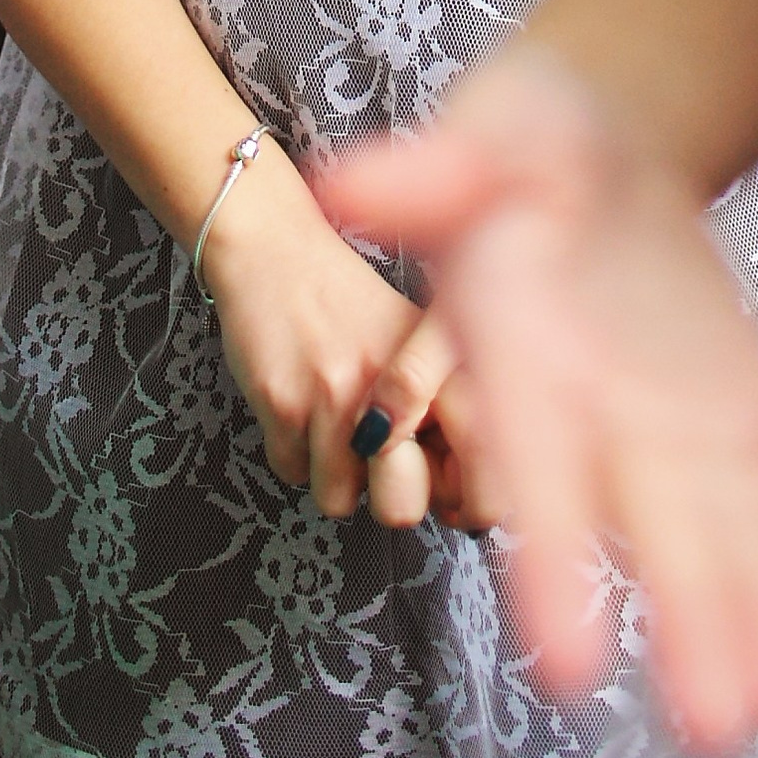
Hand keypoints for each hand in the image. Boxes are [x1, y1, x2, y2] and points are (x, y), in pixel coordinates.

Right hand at [195, 137, 472, 533]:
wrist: (274, 248)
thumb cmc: (347, 301)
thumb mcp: (415, 342)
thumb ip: (445, 410)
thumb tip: (461, 500)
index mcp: (442, 367)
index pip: (483, 464)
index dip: (468, 501)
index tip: (450, 498)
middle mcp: (397, 384)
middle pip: (402, 509)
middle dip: (386, 494)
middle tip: (377, 452)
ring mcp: (339, 395)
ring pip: (340, 500)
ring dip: (333, 472)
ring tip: (333, 416)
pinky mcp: (285, 402)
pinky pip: (292, 473)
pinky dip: (293, 452)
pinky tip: (300, 402)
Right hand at [318, 46, 757, 753]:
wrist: (611, 144)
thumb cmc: (534, 139)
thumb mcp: (497, 130)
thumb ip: (436, 169)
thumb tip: (341, 182)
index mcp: (530, 364)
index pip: (537, 472)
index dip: (553, 564)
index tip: (570, 665)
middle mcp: (598, 423)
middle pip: (646, 537)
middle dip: (685, 628)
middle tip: (719, 726)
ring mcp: (671, 437)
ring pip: (720, 547)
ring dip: (757, 624)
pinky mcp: (732, 429)